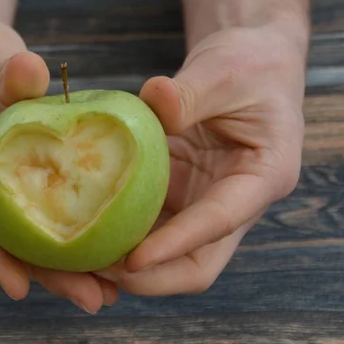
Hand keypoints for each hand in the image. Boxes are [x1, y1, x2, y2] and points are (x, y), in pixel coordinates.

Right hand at [0, 21, 118, 312]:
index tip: (19, 289)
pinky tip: (109, 252)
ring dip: (67, 266)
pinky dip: (75, 232)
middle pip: (6, 236)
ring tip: (110, 293)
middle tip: (94, 301)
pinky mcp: (23, 180)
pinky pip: (47, 210)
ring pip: (29, 233)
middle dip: (47, 274)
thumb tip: (33, 74)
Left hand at [95, 22, 306, 294]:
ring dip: (126, 267)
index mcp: (263, 178)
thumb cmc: (249, 66)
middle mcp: (233, 204)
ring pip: (166, 257)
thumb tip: (153, 100)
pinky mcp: (176, 196)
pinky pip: (146, 226)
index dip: (176, 244)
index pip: (219, 222)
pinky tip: (80, 230)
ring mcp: (201, 205)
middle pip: (196, 265)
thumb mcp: (226, 69)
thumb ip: (192, 90)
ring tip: (80, 263)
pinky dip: (117, 234)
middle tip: (97, 273)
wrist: (248, 67)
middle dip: (150, 278)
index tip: (133, 260)